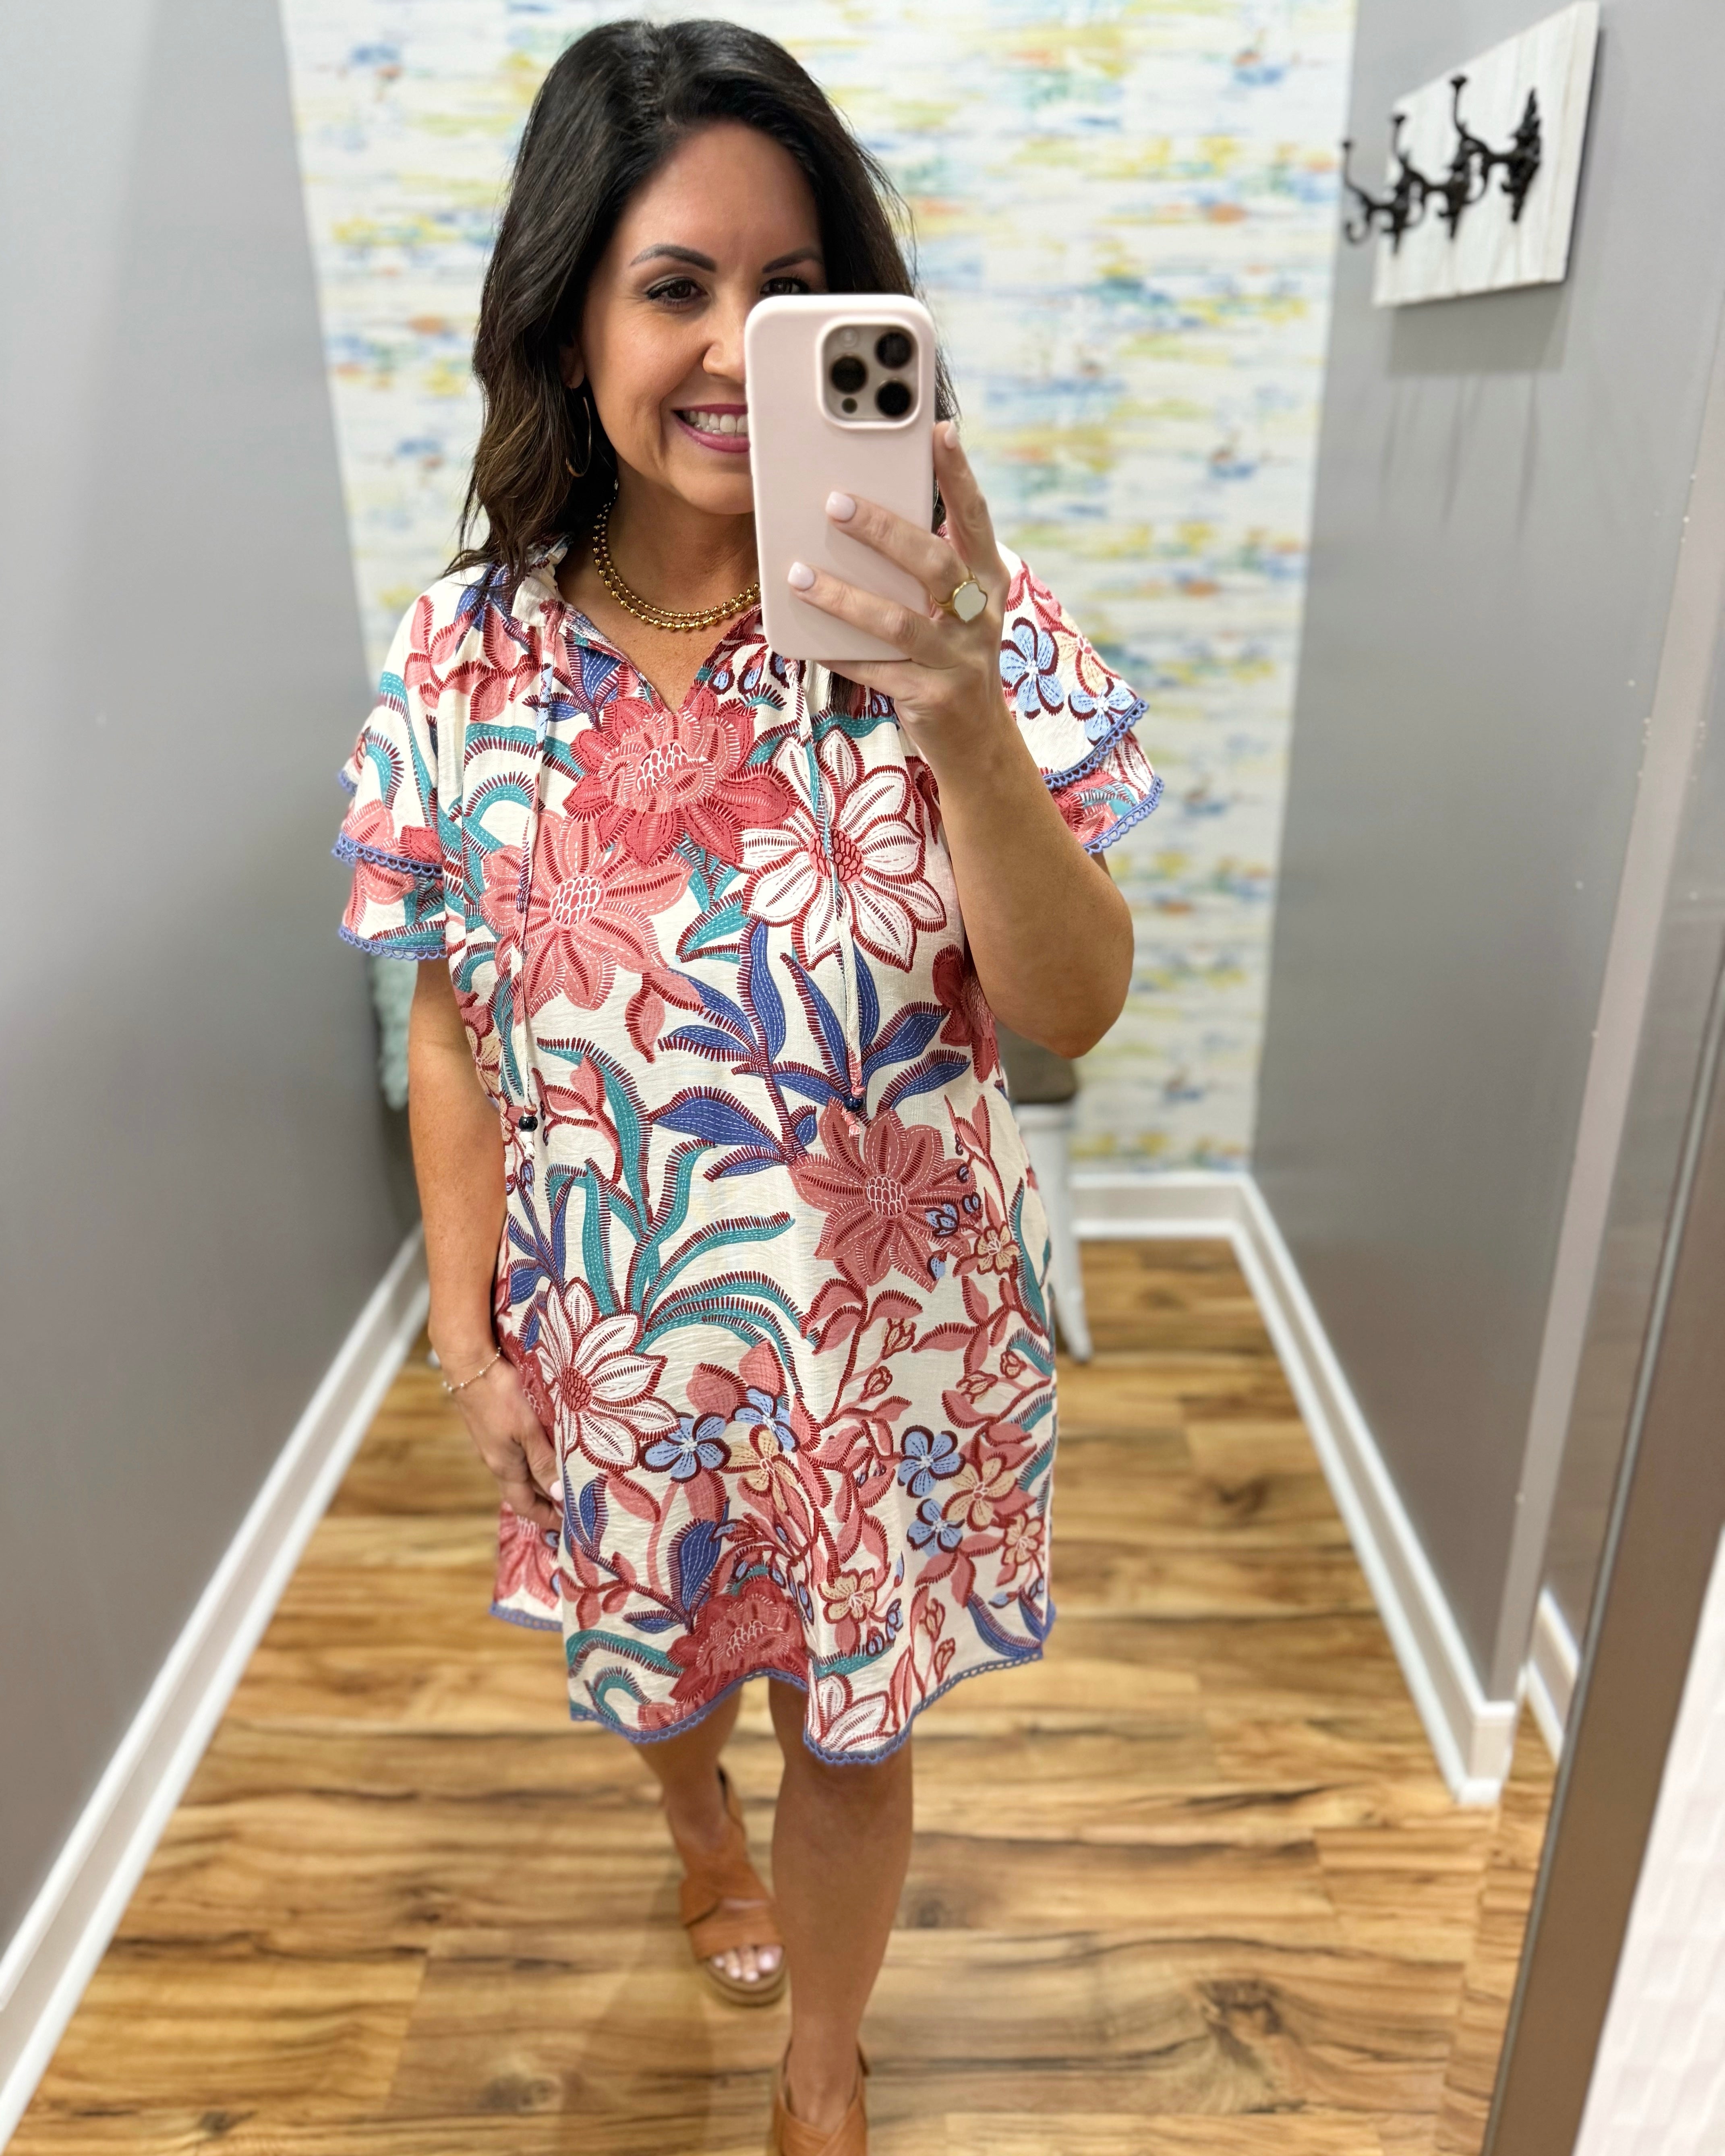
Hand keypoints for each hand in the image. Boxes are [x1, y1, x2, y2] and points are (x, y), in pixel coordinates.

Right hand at [445, 1350, 560, 1532]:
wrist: (470, 1365)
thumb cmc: (500, 1396)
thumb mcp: (526, 1430)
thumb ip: (543, 1461)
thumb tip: (559, 1495)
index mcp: (505, 1467)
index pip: (526, 1505)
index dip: (546, 1517)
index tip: (568, 1526)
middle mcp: (498, 1461)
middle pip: (524, 1492)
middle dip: (547, 1503)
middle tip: (574, 1506)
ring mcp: (494, 1445)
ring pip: (521, 1473)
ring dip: (542, 1481)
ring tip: (567, 1482)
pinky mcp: (495, 1429)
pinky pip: (518, 1455)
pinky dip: (535, 1462)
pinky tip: (548, 1453)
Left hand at [786, 421, 1012, 768]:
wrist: (978, 742)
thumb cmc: (953, 658)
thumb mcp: (955, 609)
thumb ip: (926, 569)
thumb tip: (866, 516)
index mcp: (988, 583)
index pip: (976, 519)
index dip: (960, 475)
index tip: (939, 431)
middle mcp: (979, 618)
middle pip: (933, 564)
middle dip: (884, 531)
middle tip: (835, 503)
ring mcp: (958, 661)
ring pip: (896, 621)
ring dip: (843, 597)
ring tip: (798, 575)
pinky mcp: (930, 698)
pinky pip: (875, 670)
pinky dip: (838, 653)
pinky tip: (804, 639)